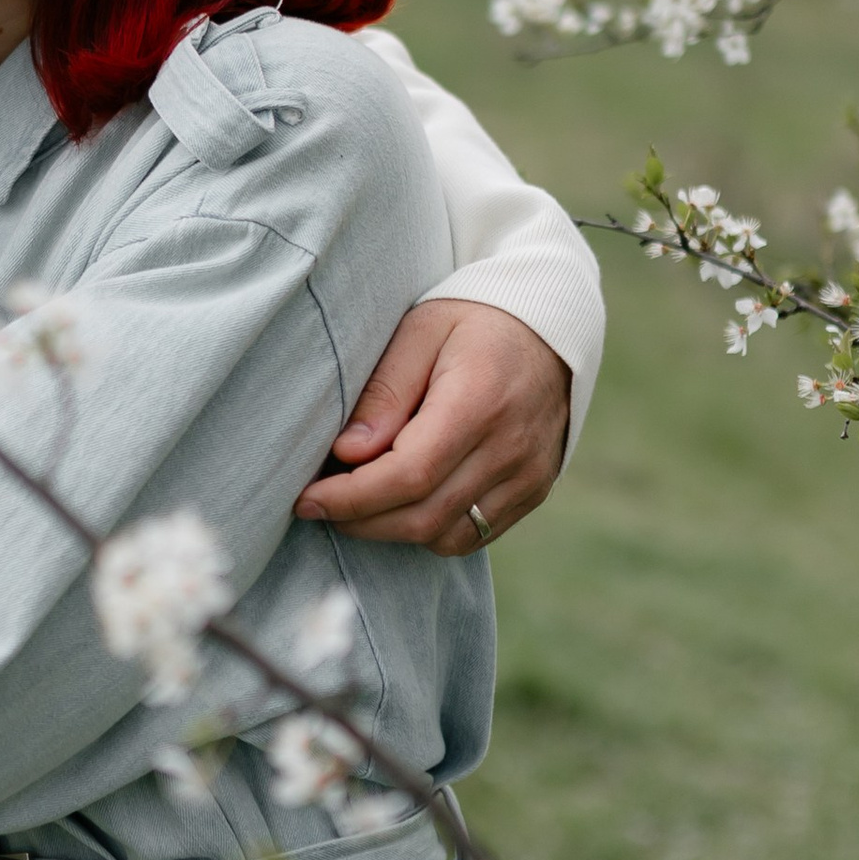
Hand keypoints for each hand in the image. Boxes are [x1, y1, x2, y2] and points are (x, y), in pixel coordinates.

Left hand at [293, 300, 571, 552]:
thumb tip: (347, 454)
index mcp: (479, 402)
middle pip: (424, 516)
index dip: (351, 498)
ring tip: (357, 505)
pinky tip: (402, 505)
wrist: (550, 330)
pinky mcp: (533, 492)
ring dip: (391, 531)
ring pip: (447, 537)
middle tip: (319, 506)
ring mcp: (528, 476)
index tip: (308, 499)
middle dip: (360, 521)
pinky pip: (473, 536)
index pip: (409, 474)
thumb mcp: (420, 332)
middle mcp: (511, 449)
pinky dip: (429, 531)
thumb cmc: (473, 322)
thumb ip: (384, 393)